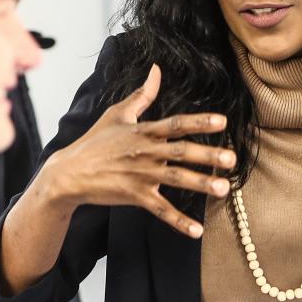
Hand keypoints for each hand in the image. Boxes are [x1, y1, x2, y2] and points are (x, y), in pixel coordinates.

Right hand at [32, 65, 235, 237]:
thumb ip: (142, 95)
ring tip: (222, 189)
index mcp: (143, 132)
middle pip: (181, 152)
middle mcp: (146, 152)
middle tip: (232, 159)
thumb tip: (156, 70)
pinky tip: (196, 230)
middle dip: (208, 156)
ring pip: (176, 179)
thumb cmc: (94, 142)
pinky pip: (161, 210)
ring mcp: (141, 175)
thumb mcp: (117, 114)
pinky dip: (178, 221)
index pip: (176, 124)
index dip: (199, 122)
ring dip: (200, 184)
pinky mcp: (135, 196)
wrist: (69, 173)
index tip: (222, 121)